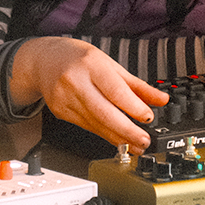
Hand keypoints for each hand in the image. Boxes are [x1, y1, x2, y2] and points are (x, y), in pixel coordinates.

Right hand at [10, 37, 168, 150]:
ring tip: (136, 145)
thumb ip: (137, 85)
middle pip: (104, 112)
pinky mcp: (60, 112)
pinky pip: (87, 126)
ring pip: (95, 124)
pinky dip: (105, 134)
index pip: (115, 91)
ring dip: (118, 137)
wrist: (44, 60)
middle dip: (126, 130)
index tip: (148, 118)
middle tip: (144, 140)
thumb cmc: (79, 59)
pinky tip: (118, 140)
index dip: (133, 107)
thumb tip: (161, 100)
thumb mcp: (110, 64)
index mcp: (91, 65)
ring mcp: (65, 99)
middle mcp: (75, 82)